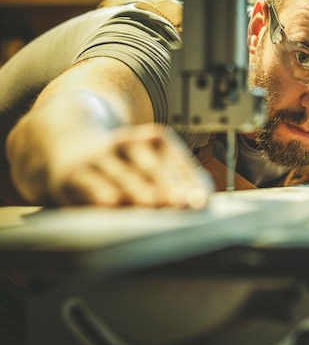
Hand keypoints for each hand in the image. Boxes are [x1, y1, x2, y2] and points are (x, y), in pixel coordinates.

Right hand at [45, 124, 212, 207]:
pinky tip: (112, 205)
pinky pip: (92, 187)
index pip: (179, 163)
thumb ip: (176, 181)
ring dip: (139, 192)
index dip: (191, 184)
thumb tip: (200, 204)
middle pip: (153, 169)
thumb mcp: (149, 162)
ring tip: (152, 204)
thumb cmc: (122, 166)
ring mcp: (102, 156)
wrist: (69, 144)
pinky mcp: (75, 173)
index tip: (202, 202)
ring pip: (124, 178)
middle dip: (167, 188)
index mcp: (156, 140)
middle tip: (181, 204)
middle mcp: (130, 143)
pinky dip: (103, 197)